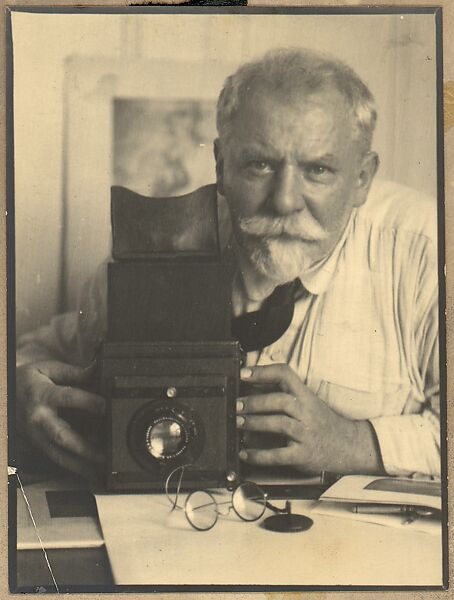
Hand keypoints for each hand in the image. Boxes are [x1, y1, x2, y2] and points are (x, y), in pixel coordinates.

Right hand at [16, 360, 105, 478]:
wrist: (4, 393)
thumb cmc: (30, 379)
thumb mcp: (48, 368)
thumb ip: (74, 372)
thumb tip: (97, 369)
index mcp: (43, 395)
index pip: (68, 398)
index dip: (88, 402)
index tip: (107, 406)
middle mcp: (39, 418)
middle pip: (62, 435)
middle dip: (84, 446)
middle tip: (106, 453)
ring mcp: (37, 435)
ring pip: (58, 454)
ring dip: (80, 465)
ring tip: (100, 470)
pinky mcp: (38, 444)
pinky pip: (56, 459)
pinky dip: (73, 468)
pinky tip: (90, 473)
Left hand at [236, 364, 383, 474]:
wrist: (349, 446)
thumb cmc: (322, 422)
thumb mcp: (308, 402)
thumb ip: (285, 394)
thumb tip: (250, 387)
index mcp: (305, 396)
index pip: (285, 375)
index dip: (263, 372)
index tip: (243, 373)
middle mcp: (307, 412)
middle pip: (280, 401)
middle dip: (255, 402)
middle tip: (237, 405)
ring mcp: (306, 434)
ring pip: (279, 424)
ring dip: (255, 423)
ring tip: (238, 423)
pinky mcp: (303, 455)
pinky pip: (279, 455)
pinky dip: (259, 455)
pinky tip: (245, 454)